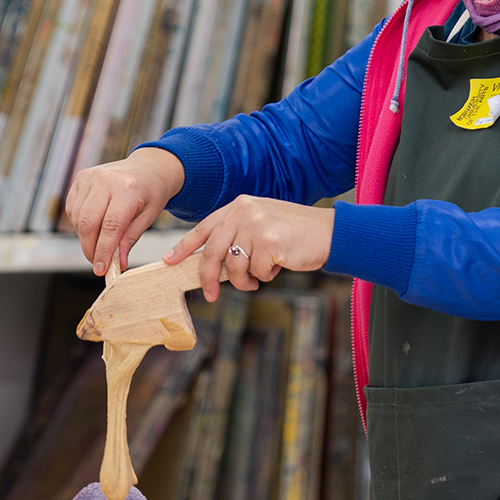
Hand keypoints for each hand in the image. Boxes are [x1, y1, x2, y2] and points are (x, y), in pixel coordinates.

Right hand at [64, 147, 185, 276]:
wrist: (148, 167)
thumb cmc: (151, 192)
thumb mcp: (149, 217)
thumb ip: (130, 239)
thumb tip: (118, 264)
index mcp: (128, 189)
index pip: (110, 227)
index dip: (103, 251)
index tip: (101, 269)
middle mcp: (106, 180)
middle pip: (89, 223)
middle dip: (90, 249)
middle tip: (97, 263)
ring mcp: (91, 177)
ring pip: (78, 218)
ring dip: (85, 238)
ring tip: (99, 243)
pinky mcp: (81, 178)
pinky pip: (72, 209)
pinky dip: (79, 224)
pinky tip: (93, 227)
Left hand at [166, 195, 333, 301]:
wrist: (330, 233)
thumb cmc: (295, 234)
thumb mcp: (261, 226)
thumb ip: (237, 237)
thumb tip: (211, 267)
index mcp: (239, 205)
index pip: (204, 228)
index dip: (184, 247)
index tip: (169, 261)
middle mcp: (244, 210)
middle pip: (213, 251)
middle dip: (209, 277)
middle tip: (210, 294)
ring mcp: (256, 224)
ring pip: (234, 265)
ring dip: (245, 280)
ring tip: (260, 277)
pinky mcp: (269, 241)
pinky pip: (255, 271)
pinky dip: (265, 276)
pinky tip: (279, 265)